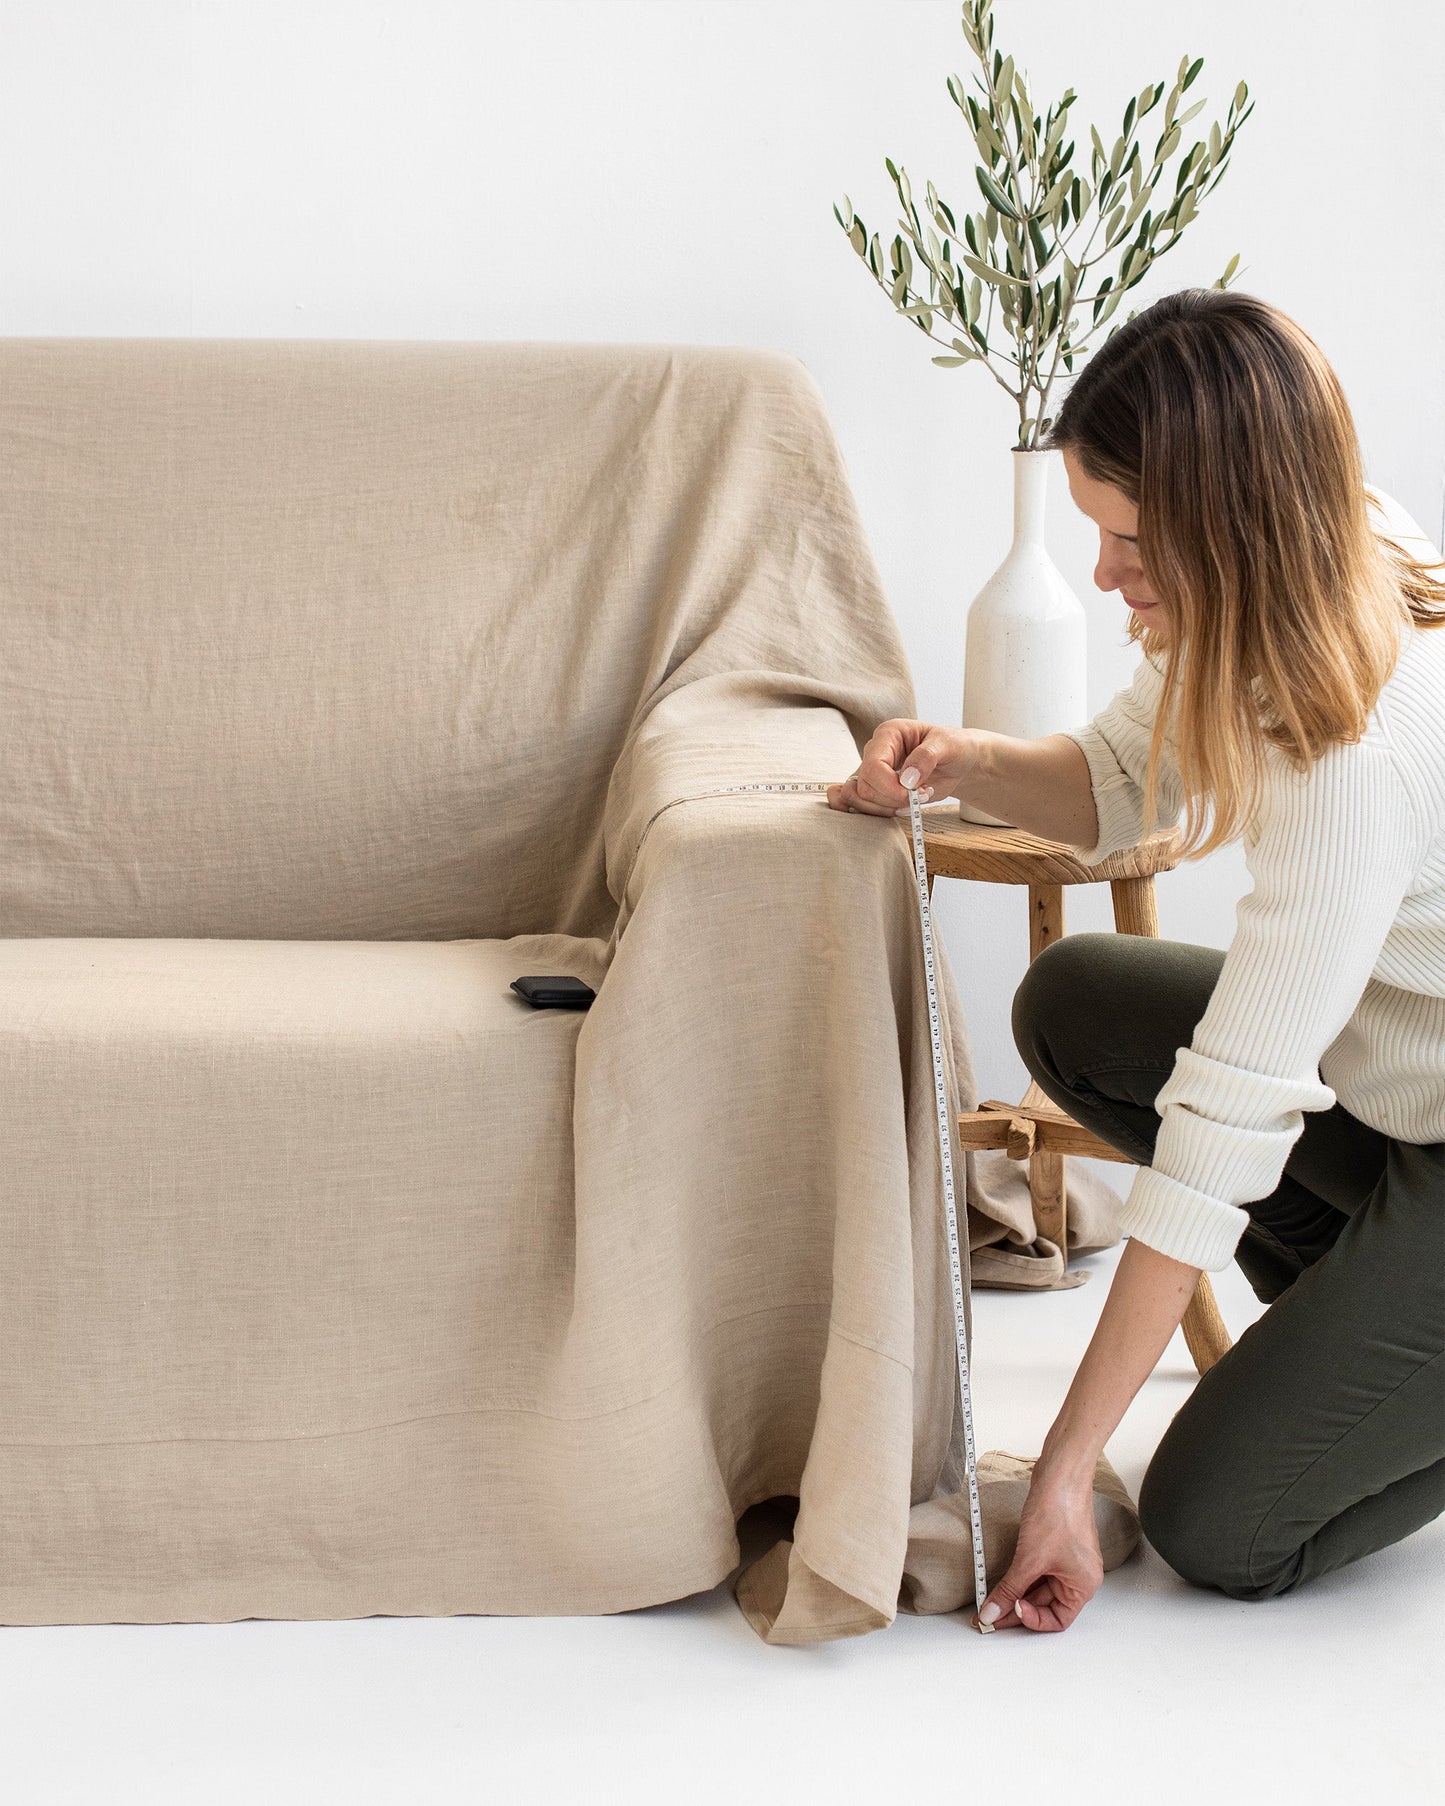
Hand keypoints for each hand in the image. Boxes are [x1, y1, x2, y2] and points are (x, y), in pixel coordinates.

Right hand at [826, 720, 974, 816]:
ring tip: (912, 802)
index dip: (890, 787)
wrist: (957, 761)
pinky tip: (901, 809)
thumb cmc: (953, 747)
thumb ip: (927, 757)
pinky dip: (878, 813)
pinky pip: (860, 805)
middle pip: (863, 786)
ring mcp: (872, 771)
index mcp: (888, 734)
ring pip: (858, 799)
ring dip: (886, 809)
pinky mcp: (875, 788)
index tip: (913, 795)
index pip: (873, 765)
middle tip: (919, 798)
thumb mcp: (948, 745)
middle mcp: (875, 751)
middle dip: (891, 800)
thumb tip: (907, 779)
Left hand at [974, 1458, 1103, 1632]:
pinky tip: (1001, 1578)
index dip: (1031, 1620)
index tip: (1005, 1614)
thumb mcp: (1030, 1560)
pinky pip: (1035, 1569)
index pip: (1057, 1621)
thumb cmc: (1059, 1512)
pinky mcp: (1054, 1545)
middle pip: (1045, 1605)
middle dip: (1016, 1608)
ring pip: (1038, 1587)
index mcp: (1083, 1586)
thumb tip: (992, 1612)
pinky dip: (1019, 1575)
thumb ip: (1009, 1590)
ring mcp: (1067, 1560)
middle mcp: (1078, 1576)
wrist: (1059, 1475)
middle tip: (988, 1613)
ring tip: (990, 1597)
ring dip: (1015, 1592)